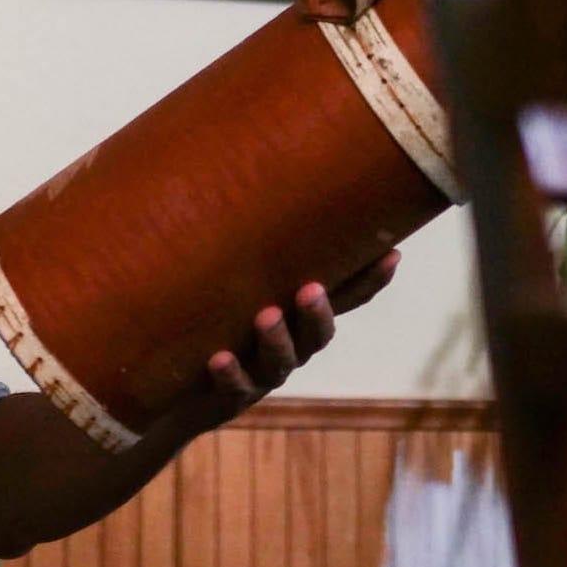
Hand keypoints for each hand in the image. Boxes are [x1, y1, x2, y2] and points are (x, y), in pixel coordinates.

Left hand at [164, 250, 401, 439]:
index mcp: (300, 318)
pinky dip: (230, 375)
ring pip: (280, 361)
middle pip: (317, 334)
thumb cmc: (212, 322)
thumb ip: (247, 249)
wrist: (174, 393)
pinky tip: (219, 359)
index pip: (343, 300)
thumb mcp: (236, 285)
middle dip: (317, 312)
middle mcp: (290, 346)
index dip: (369, 282)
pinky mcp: (231, 396)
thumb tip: (236, 169)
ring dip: (276, 339)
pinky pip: (235, 389)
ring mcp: (262, 374)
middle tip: (309, 289)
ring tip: (266, 317)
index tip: (392, 254)